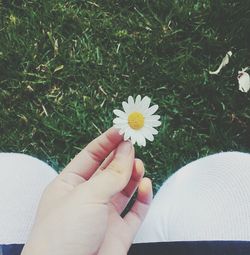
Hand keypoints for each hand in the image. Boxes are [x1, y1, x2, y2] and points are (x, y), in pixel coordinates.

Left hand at [21, 128, 152, 254]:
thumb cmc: (63, 236)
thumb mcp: (87, 196)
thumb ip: (112, 175)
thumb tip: (127, 151)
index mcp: (70, 184)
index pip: (91, 155)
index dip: (107, 141)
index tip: (122, 129)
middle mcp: (88, 197)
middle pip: (109, 169)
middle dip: (122, 155)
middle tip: (134, 143)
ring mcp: (104, 214)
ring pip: (123, 188)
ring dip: (133, 173)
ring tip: (138, 164)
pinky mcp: (119, 231)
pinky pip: (136, 210)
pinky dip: (144, 196)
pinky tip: (146, 185)